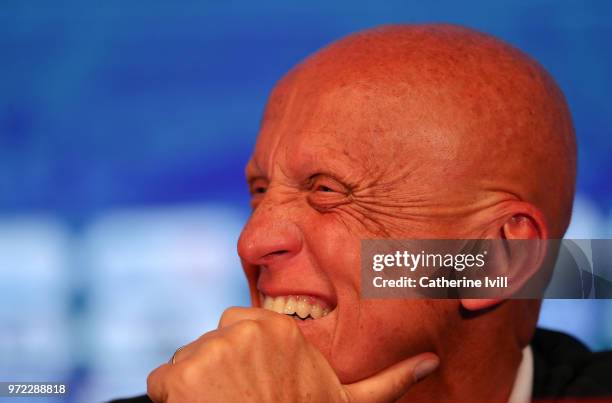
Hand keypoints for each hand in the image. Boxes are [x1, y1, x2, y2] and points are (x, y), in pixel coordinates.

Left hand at [147, 307, 438, 401]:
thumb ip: (387, 380)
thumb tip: (431, 361)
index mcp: (279, 329)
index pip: (237, 330)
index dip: (242, 363)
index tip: (254, 389)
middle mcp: (245, 329)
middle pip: (209, 345)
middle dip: (216, 372)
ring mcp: (211, 350)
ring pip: (186, 364)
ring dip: (195, 390)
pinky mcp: (180, 375)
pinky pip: (160, 382)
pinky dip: (170, 402)